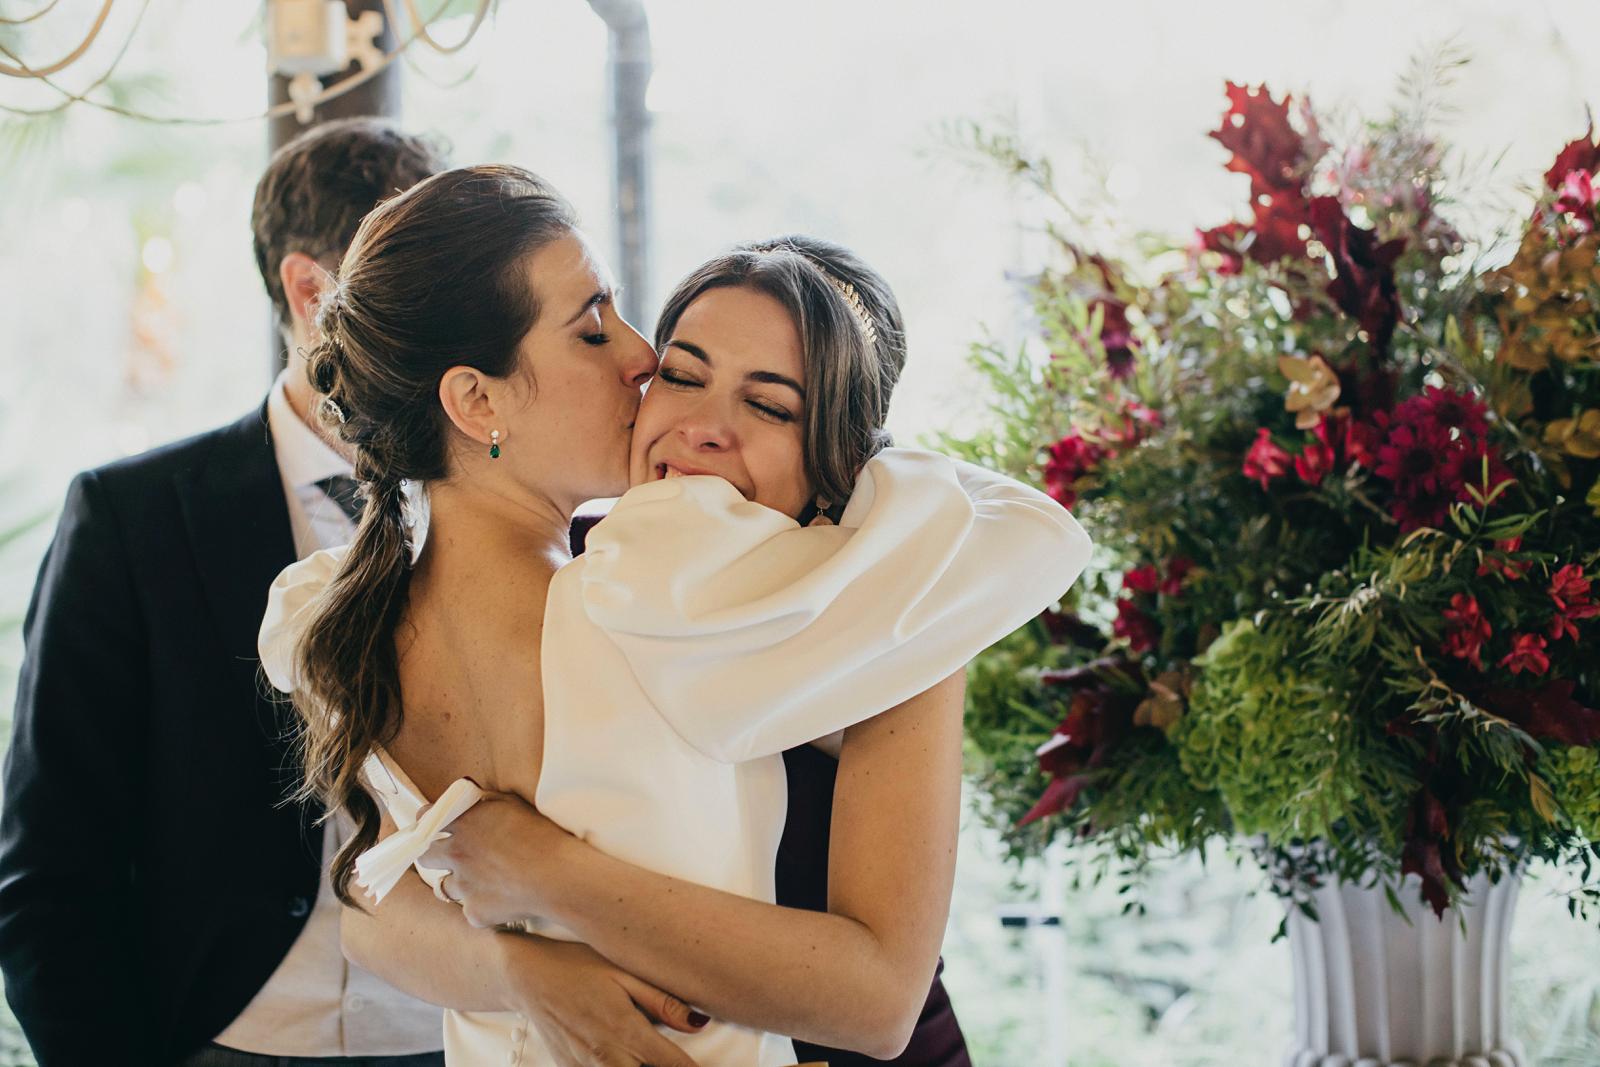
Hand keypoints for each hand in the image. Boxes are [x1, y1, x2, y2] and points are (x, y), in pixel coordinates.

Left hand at [419, 788, 570, 928]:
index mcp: (464, 823)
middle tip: (455, 856)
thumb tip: (473, 801)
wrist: (557, 876)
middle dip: (434, 854)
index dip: (429, 821)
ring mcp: (462, 886)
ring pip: (447, 887)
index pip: (426, 817)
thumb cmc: (542, 835)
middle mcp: (456, 854)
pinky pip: (472, 910)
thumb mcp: (513, 805)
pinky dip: (484, 906)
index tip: (434, 824)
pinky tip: (506, 900)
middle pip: (426, 855)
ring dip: (462, 883)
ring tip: (489, 881)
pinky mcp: (474, 912)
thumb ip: (486, 802)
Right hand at [499, 934, 708, 1066]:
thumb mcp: (624, 973)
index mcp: (627, 1032)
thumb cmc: (579, 966)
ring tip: (644, 1052)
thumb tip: (700, 1023)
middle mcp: (607, 1059)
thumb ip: (663, 1002)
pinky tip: (621, 1052)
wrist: (528, 976)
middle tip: (670, 1056)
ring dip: (639, 1066)